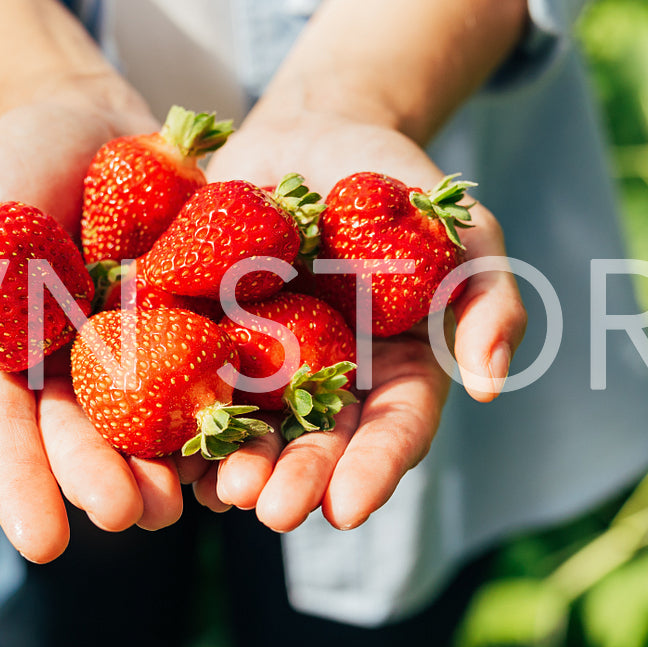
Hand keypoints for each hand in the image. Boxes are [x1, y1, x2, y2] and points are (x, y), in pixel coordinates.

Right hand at [0, 91, 206, 561]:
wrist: (92, 117)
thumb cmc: (13, 166)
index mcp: (5, 364)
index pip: (6, 434)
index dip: (22, 486)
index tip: (43, 543)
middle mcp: (71, 375)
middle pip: (82, 439)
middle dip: (100, 479)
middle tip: (127, 516)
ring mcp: (135, 355)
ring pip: (148, 426)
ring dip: (165, 468)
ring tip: (184, 503)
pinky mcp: (196, 329)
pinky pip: (215, 378)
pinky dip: (228, 417)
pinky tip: (246, 453)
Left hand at [193, 108, 526, 530]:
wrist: (308, 135)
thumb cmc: (396, 183)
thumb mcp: (463, 230)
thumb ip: (488, 299)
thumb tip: (490, 383)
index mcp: (391, 374)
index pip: (390, 433)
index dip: (372, 472)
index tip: (349, 508)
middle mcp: (324, 387)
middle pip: (314, 446)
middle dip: (295, 481)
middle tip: (272, 511)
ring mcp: (260, 368)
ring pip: (248, 430)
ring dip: (232, 466)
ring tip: (217, 492)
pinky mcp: (200, 339)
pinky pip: (184, 384)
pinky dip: (172, 418)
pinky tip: (157, 448)